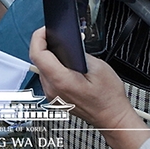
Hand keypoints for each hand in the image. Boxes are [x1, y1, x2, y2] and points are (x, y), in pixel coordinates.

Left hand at [29, 27, 149, 148]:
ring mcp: (52, 96)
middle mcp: (52, 89)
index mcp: (61, 80)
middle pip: (38, 60)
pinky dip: (54, 68)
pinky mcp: (55, 98)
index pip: (37, 54)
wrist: (112, 118)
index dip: (39, 37)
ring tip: (66, 53)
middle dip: (46, 45)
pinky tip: (68, 67)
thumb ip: (79, 52)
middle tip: (59, 38)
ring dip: (50, 58)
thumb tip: (69, 43)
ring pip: (42, 69)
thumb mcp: (98, 66)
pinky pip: (48, 78)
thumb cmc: (109, 98)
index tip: (46, 30)